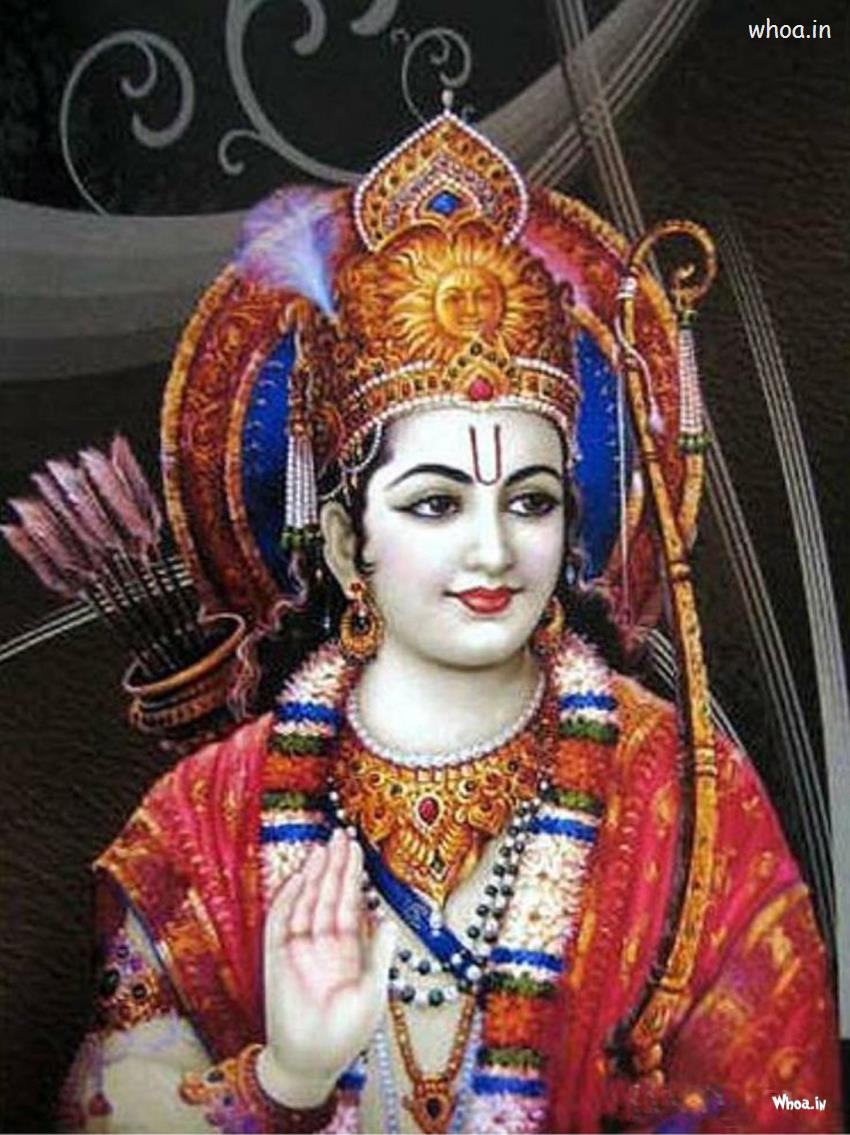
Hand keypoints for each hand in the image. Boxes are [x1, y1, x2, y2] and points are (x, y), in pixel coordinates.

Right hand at [259, 829, 395, 1107]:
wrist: (310, 1062)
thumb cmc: (345, 1034)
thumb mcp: (373, 992)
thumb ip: (378, 955)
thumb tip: (387, 920)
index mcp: (347, 950)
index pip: (349, 905)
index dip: (352, 877)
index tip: (356, 850)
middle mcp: (323, 943)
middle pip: (329, 896)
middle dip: (335, 867)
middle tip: (341, 835)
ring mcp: (300, 948)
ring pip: (308, 901)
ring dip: (316, 875)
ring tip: (325, 847)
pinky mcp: (278, 955)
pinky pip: (283, 919)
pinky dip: (290, 897)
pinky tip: (301, 875)